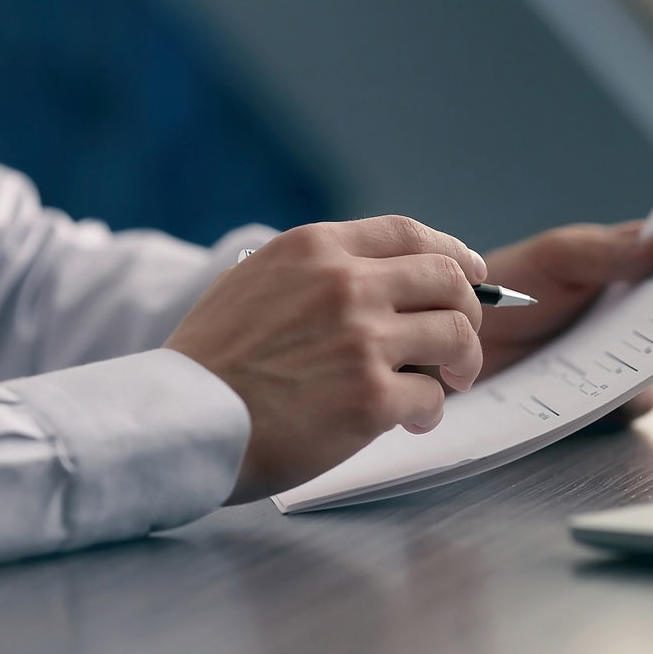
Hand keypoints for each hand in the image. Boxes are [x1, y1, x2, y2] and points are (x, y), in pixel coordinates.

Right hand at [164, 215, 486, 502]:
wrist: (180, 420)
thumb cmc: (210, 360)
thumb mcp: (253, 281)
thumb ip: (314, 273)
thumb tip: (373, 280)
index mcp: (316, 249)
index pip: (410, 233)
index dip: (453, 252)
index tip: (471, 274)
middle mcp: (346, 284)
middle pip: (449, 280)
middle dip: (468, 311)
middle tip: (458, 344)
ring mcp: (362, 339)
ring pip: (455, 335)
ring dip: (460, 363)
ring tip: (445, 384)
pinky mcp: (369, 397)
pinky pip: (431, 396)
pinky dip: (429, 410)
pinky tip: (409, 420)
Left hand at [477, 221, 652, 420]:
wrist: (457, 340)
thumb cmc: (506, 288)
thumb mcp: (557, 258)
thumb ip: (612, 252)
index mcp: (622, 268)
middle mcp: (627, 314)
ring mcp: (615, 358)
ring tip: (647, 357)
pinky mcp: (599, 399)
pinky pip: (631, 403)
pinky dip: (629, 398)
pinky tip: (612, 391)